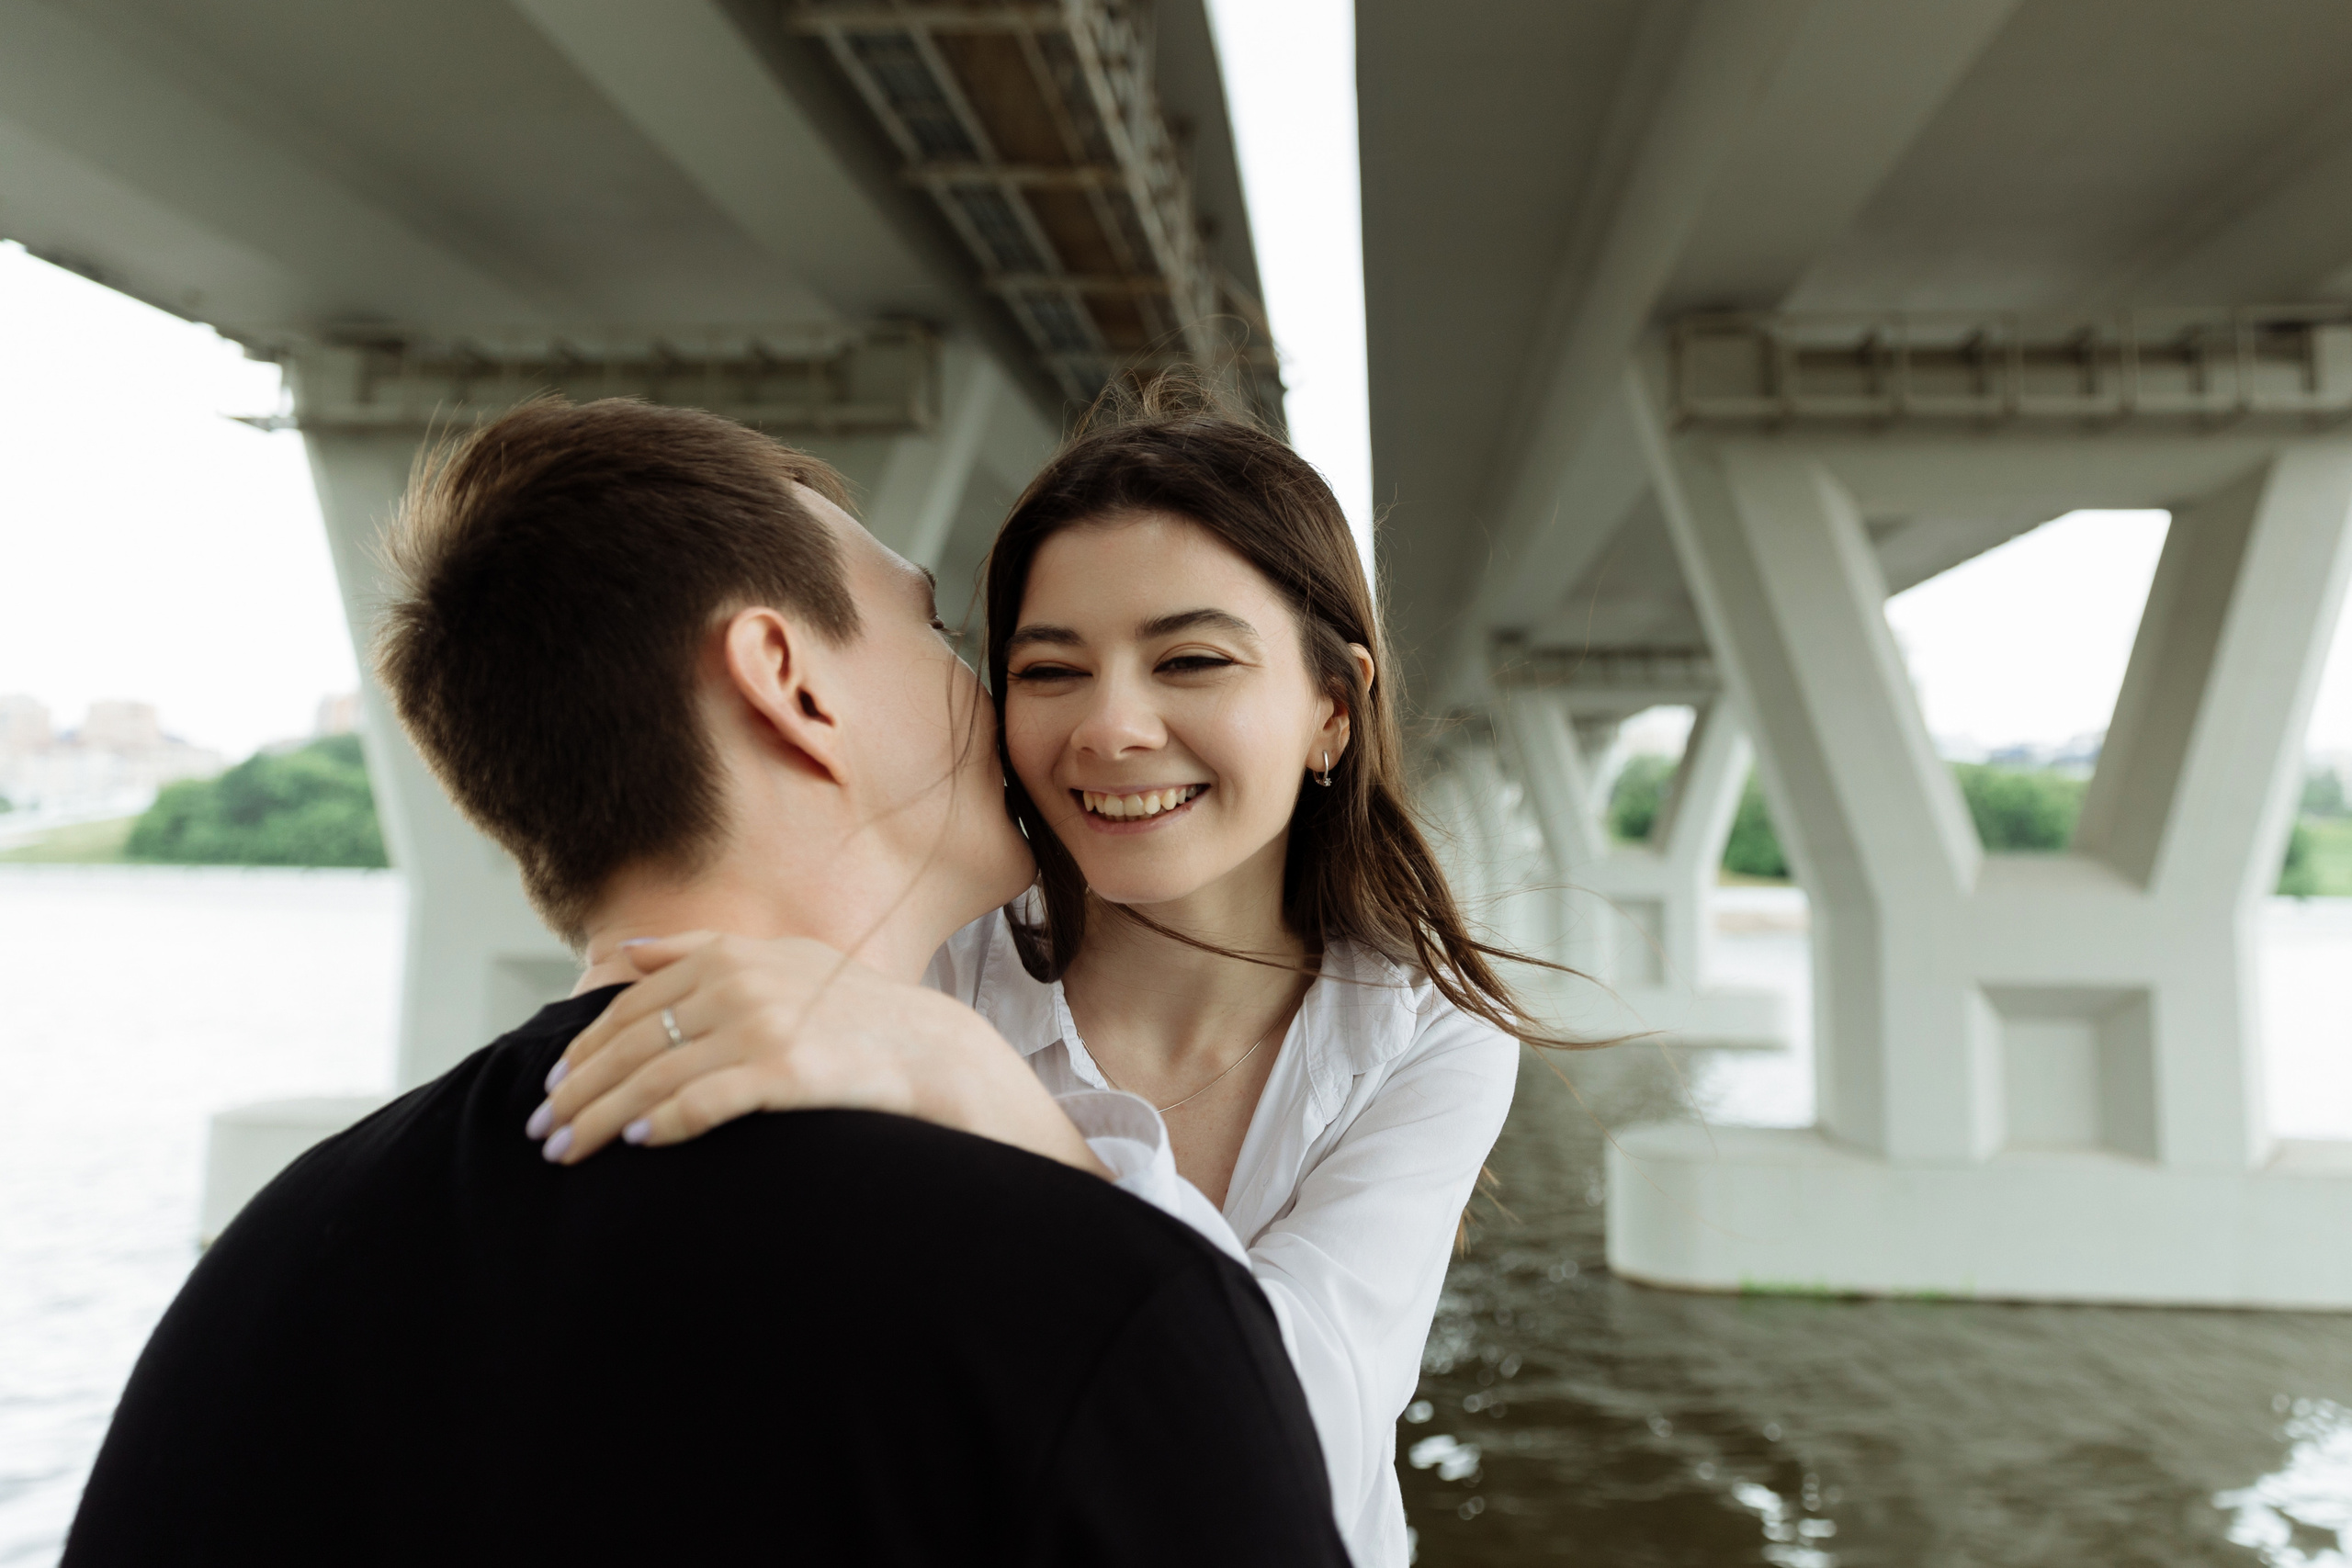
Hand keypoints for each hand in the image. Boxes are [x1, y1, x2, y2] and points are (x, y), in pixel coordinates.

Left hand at [530, 933, 1102, 1174]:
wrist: (933, 1052)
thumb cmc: (852, 1013)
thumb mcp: (780, 960)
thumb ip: (699, 951)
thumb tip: (625, 953)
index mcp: (729, 956)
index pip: (630, 1008)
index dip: (582, 1051)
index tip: (550, 1088)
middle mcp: (739, 983)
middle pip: (631, 1044)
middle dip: (576, 1092)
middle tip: (540, 1131)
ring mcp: (762, 1025)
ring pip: (653, 1077)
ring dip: (599, 1119)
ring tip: (567, 1151)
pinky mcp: (785, 1070)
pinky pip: (704, 1101)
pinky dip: (662, 1123)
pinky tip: (636, 1144)